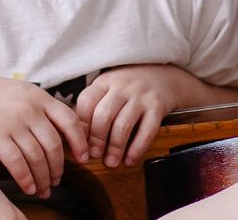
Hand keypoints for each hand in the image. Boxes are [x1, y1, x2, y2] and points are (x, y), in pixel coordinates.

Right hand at [0, 73, 88, 198]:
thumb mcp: (25, 93)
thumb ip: (45, 108)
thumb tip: (70, 130)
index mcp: (41, 98)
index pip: (70, 121)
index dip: (80, 142)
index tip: (84, 158)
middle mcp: (30, 110)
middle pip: (54, 146)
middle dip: (58, 168)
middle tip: (57, 180)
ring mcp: (13, 124)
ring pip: (37, 158)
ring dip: (43, 178)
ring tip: (43, 189)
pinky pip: (17, 163)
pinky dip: (26, 179)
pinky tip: (29, 187)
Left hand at [74, 64, 193, 167]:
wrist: (163, 76)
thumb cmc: (128, 88)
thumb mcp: (109, 87)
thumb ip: (93, 105)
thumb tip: (74, 134)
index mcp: (105, 82)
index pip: (86, 102)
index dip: (81, 125)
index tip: (78, 143)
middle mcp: (122, 87)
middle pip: (103, 115)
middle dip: (96, 139)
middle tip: (93, 155)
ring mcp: (140, 96)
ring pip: (123, 125)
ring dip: (115, 147)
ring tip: (111, 162)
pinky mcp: (157, 107)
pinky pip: (147, 131)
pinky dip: (137, 149)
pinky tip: (130, 160)